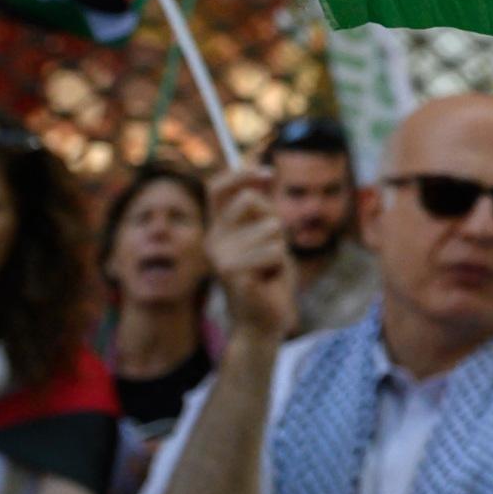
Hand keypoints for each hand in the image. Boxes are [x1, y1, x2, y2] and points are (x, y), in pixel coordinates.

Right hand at [206, 168, 298, 350]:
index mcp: (217, 228)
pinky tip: (268, 279)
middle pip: (250, 200)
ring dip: (280, 247)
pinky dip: (280, 263)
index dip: (242, 174)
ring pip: (270, 227)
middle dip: (273, 220)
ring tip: (268, 268)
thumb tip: (263, 175)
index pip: (218, 188)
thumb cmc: (269, 276)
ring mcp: (219, 256)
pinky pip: (274, 251)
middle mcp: (212, 239)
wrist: (264, 319)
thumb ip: (261, 210)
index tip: (270, 174)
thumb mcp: (267, 235)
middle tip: (272, 248)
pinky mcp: (232, 273)